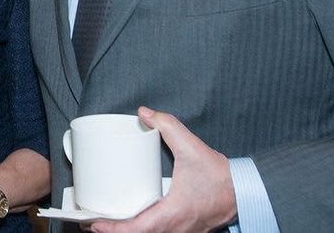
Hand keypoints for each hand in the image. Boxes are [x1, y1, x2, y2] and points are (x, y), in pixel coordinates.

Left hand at [89, 107, 236, 232]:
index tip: (94, 224)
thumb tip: (145, 113)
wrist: (244, 192)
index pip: (137, 229)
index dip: (113, 230)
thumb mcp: (192, 147)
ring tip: (103, 224)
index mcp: (172, 213)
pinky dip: (139, 232)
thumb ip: (168, 126)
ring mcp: (179, 232)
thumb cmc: (220, 177)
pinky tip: (128, 223)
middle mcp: (174, 228)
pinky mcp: (183, 229)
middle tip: (89, 223)